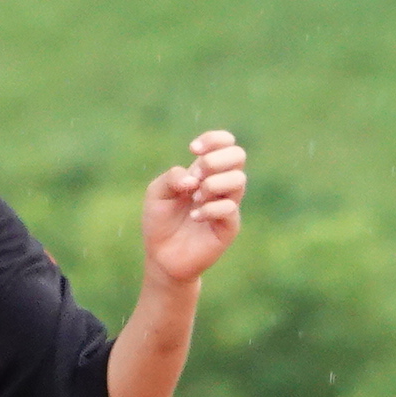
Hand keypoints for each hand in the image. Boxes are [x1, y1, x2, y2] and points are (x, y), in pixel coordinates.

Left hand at [140, 130, 248, 285]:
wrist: (162, 256)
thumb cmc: (160, 222)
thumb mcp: (156, 194)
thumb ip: (172, 178)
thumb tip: (193, 179)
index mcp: (205, 172)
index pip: (225, 143)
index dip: (214, 140)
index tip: (193, 150)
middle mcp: (220, 185)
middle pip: (238, 155)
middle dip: (215, 160)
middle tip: (196, 176)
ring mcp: (227, 205)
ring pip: (239, 180)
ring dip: (213, 183)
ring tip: (195, 197)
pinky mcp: (228, 226)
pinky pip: (230, 208)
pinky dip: (210, 208)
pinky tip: (194, 216)